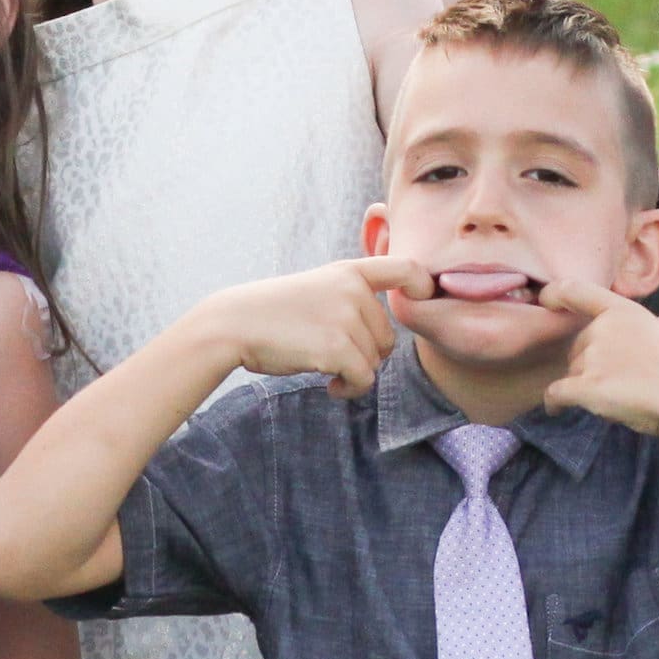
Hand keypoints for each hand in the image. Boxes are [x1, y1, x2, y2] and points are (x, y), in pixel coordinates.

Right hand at [199, 256, 424, 395]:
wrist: (234, 324)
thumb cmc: (272, 314)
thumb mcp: (316, 289)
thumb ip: (350, 298)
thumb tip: (386, 336)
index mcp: (348, 272)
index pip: (405, 268)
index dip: (423, 284)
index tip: (424, 297)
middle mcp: (352, 290)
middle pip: (388, 336)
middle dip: (366, 354)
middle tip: (335, 358)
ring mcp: (345, 318)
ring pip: (376, 360)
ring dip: (355, 373)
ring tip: (326, 369)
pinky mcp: (337, 348)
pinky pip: (364, 379)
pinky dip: (350, 390)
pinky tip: (330, 387)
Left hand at [539, 278, 658, 438]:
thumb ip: (658, 329)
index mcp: (624, 311)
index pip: (578, 291)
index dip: (555, 293)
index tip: (545, 299)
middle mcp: (603, 329)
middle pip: (576, 347)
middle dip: (585, 364)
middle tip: (613, 383)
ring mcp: (594, 357)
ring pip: (572, 373)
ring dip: (582, 386)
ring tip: (611, 400)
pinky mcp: (587, 387)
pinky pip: (557, 393)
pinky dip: (554, 402)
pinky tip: (556, 410)